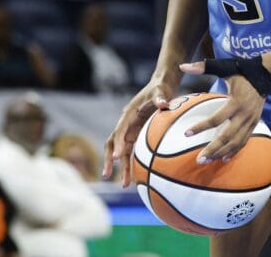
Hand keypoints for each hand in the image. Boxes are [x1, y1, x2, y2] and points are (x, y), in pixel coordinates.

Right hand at [103, 70, 180, 186]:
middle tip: (107, 174)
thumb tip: (163, 103)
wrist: (161, 86)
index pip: (119, 130)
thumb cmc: (160, 88)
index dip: (117, 144)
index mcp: (129, 114)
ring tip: (124, 185)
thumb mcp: (161, 91)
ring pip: (122, 151)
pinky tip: (136, 178)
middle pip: (113, 143)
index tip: (116, 156)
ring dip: (121, 167)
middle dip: (109, 159)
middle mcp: (126, 124)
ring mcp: (131, 131)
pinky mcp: (137, 135)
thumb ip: (160, 97)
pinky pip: (132, 152)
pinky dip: (132, 164)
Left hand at [179, 61, 265, 163]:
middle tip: (198, 160)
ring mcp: (250, 121)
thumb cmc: (241, 71)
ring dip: (221, 153)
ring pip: (236, 142)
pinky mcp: (254, 124)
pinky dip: (234, 151)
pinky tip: (224, 158)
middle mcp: (244, 115)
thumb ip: (203, 67)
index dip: (201, 127)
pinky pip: (244, 141)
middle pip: (227, 136)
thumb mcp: (224, 67)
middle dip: (212, 149)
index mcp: (235, 102)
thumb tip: (182, 66)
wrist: (265, 75)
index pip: (216, 119)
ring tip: (207, 161)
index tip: (187, 134)